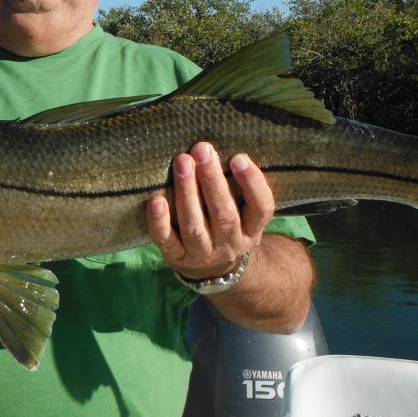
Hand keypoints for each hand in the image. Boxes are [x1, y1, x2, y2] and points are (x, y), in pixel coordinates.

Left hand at [147, 142, 275, 281]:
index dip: (252, 183)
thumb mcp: (242, 210)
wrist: (211, 268)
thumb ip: (236, 186)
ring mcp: (203, 253)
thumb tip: (217, 148)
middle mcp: (231, 243)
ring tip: (182, 163)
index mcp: (252, 228)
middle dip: (212, 180)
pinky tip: (156, 200)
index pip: (261, 208)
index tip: (239, 158)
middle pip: (224, 214)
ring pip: (195, 226)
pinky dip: (160, 221)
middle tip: (202, 150)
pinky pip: (167, 240)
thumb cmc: (226, 223)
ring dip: (187, 193)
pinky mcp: (177, 257)